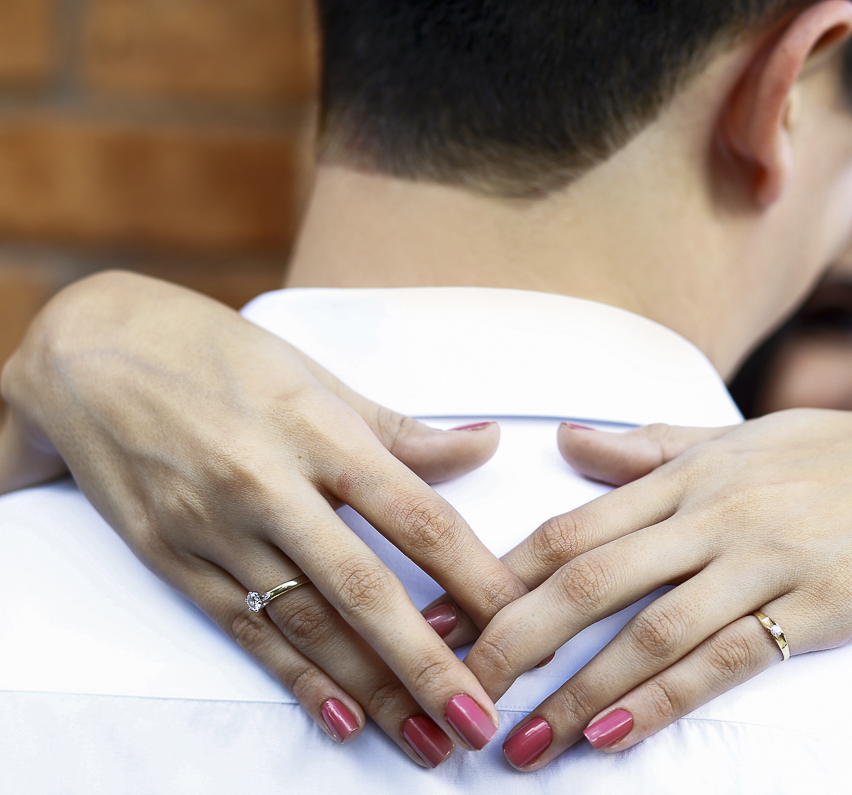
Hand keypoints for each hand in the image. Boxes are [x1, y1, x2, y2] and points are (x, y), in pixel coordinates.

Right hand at [0, 271, 525, 766]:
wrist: (91, 351)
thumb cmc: (221, 356)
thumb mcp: (316, 378)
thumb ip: (403, 430)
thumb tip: (485, 443)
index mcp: (318, 431)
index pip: (414, 514)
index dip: (473, 574)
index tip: (519, 621)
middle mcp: (268, 485)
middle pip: (363, 588)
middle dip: (426, 663)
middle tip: (478, 719)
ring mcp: (215, 528)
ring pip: (307, 624)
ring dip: (371, 690)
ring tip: (425, 739)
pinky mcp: (173, 558)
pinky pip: (245, 631)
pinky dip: (296, 679)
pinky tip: (340, 719)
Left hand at [460, 405, 851, 768]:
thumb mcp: (747, 438)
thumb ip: (653, 447)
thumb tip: (568, 441)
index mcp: (690, 470)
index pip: (571, 524)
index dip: (498, 575)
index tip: (447, 616)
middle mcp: (714, 511)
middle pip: (585, 578)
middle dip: (510, 640)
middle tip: (455, 690)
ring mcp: (764, 557)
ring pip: (643, 629)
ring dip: (575, 693)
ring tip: (521, 743)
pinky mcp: (814, 607)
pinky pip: (721, 661)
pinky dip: (660, 702)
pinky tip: (611, 739)